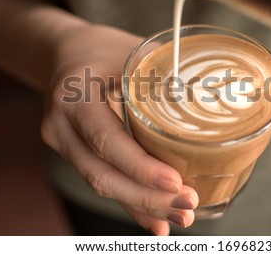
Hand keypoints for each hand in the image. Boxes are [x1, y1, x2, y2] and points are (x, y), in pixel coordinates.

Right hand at [41, 24, 198, 234]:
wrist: (66, 54)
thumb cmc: (104, 50)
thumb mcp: (132, 52)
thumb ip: (162, 79)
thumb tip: (209, 103)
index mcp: (74, 95)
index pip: (106, 139)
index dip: (140, 166)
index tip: (176, 183)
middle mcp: (61, 125)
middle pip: (101, 174)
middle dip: (147, 197)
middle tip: (188, 208)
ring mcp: (64, 143)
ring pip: (101, 184)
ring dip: (143, 205)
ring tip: (180, 217)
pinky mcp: (74, 154)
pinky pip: (103, 181)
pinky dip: (130, 202)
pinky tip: (155, 221)